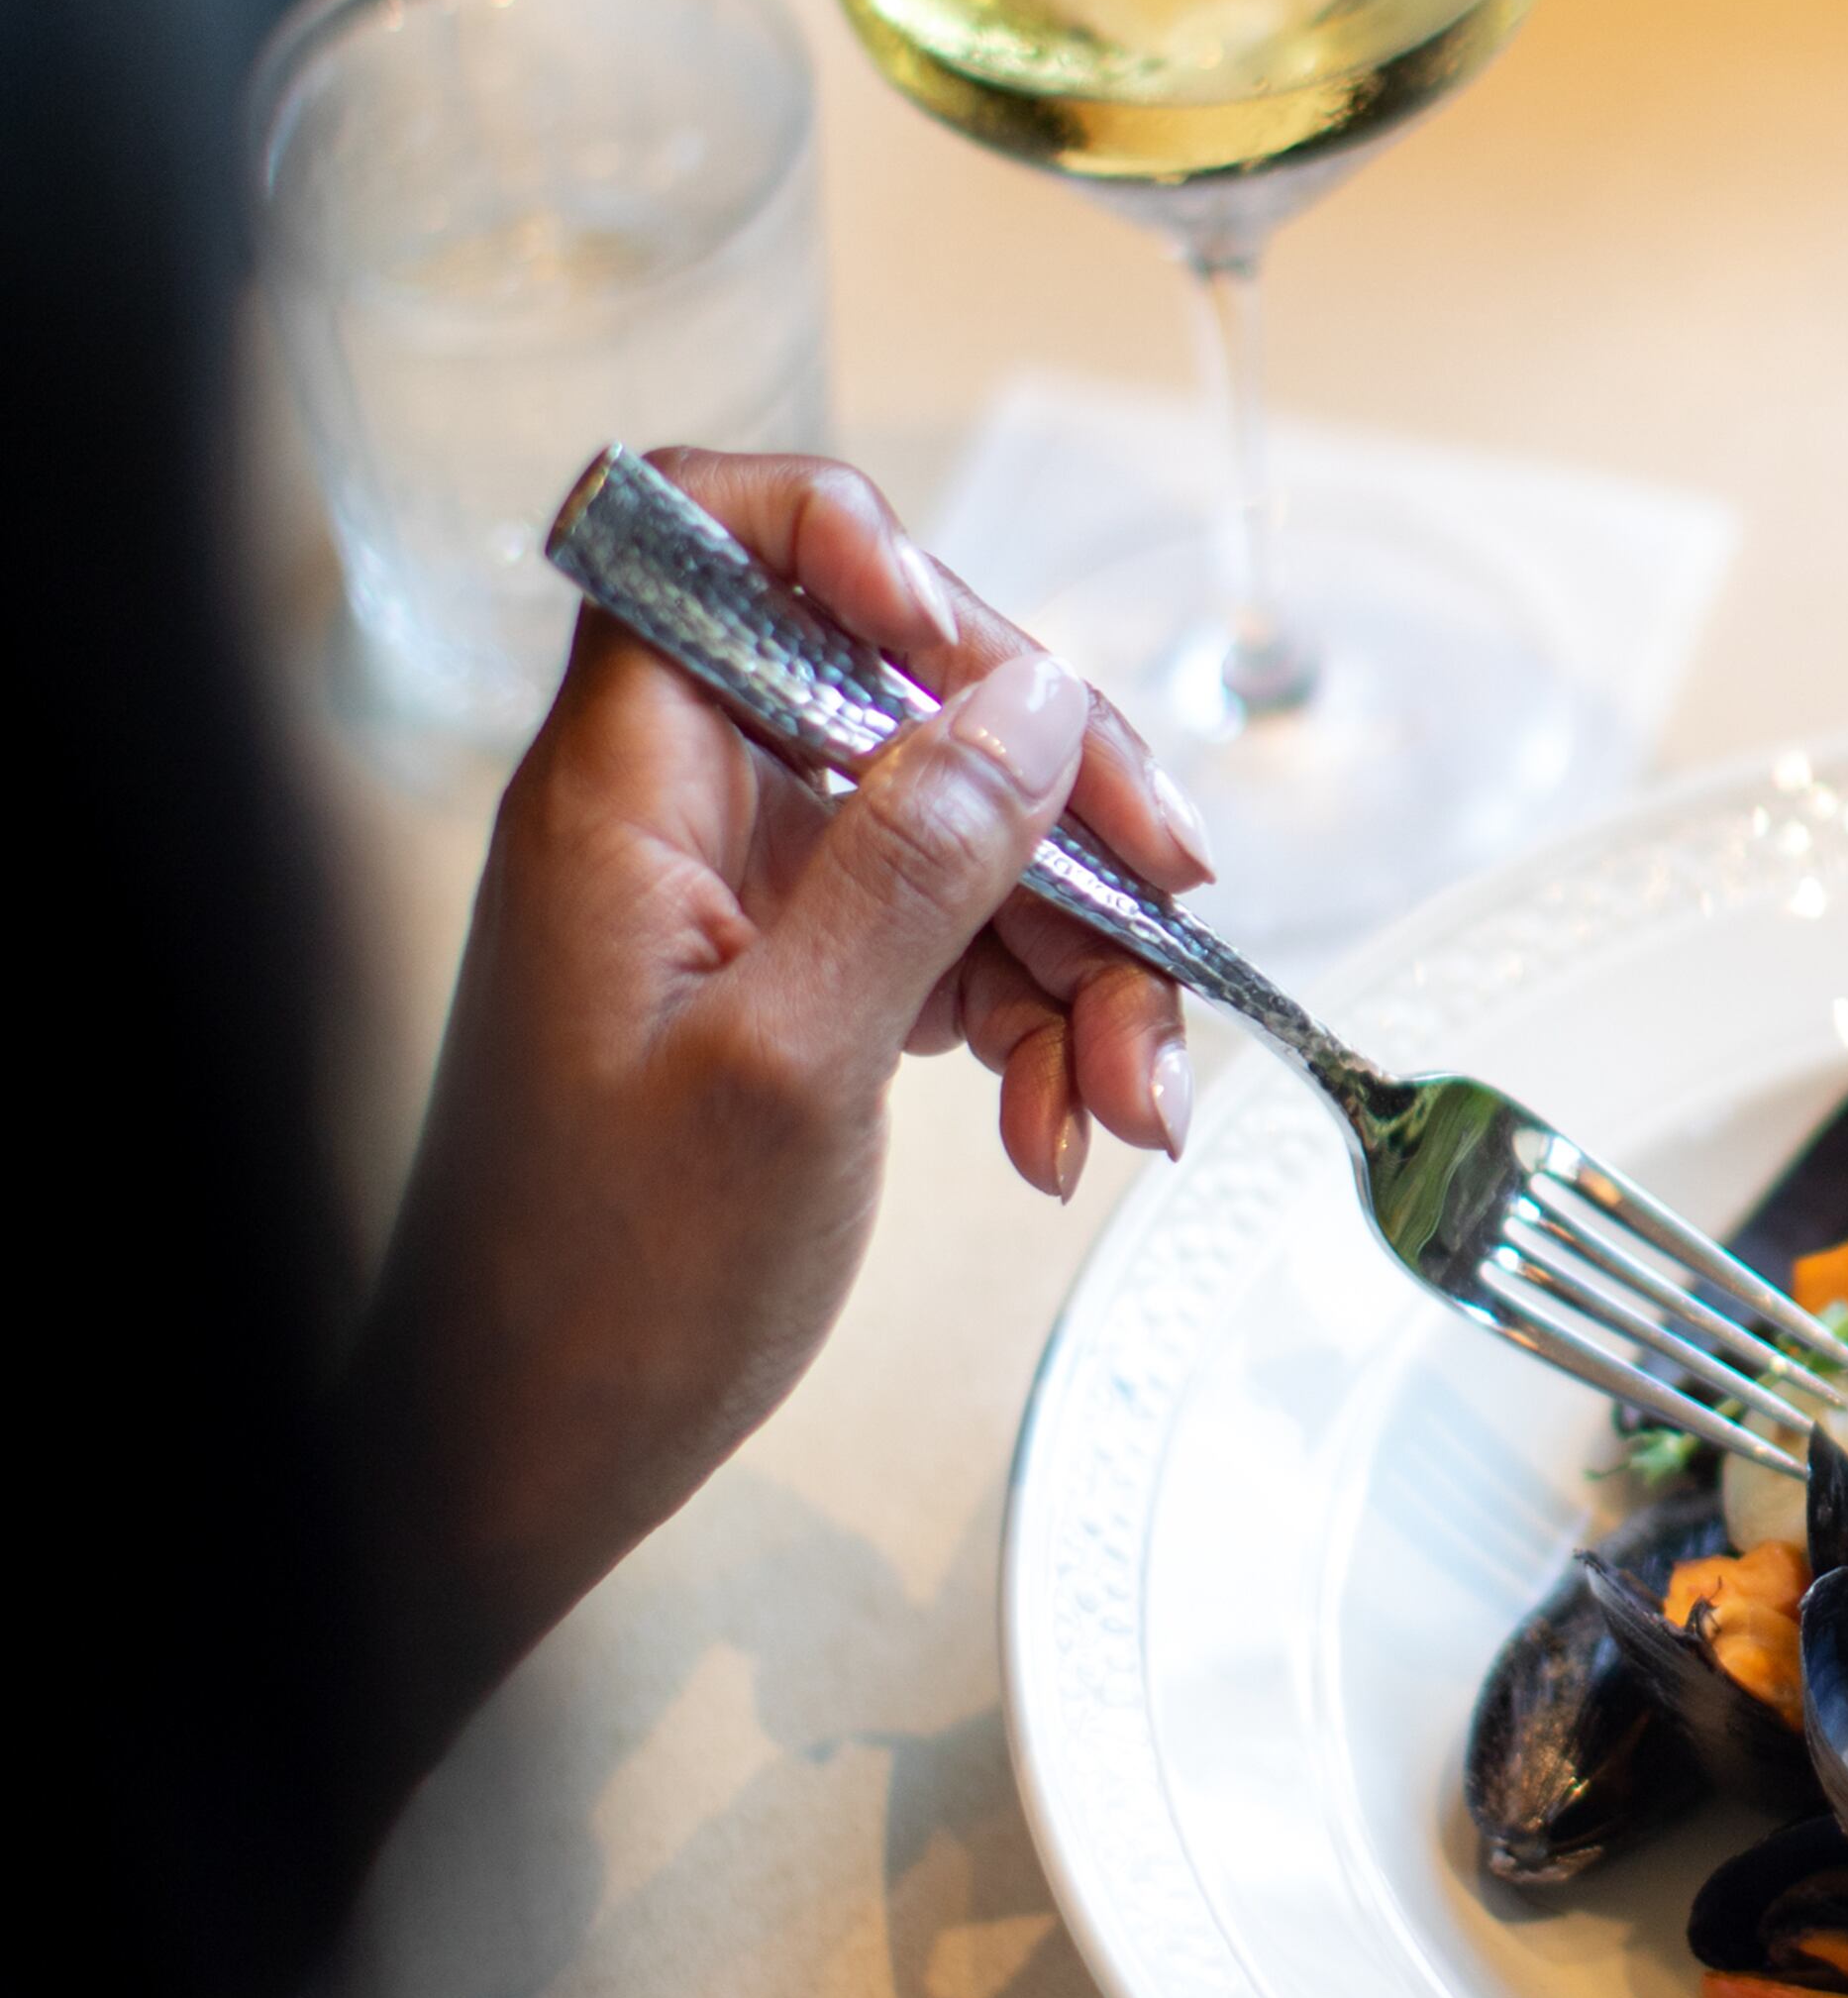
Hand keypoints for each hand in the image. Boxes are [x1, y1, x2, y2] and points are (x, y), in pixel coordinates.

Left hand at [350, 450, 1211, 1770]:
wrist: (527, 1462)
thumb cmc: (603, 1288)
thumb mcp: (792, 1067)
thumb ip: (917, 860)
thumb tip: (1034, 701)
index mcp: (627, 785)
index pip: (712, 536)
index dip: (858, 550)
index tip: (982, 670)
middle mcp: (681, 813)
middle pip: (904, 699)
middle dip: (1058, 805)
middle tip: (1170, 904)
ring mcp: (742, 903)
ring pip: (961, 836)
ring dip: (1081, 956)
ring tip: (1130, 1103)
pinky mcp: (796, 989)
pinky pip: (954, 947)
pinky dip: (1036, 1029)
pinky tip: (1069, 1132)